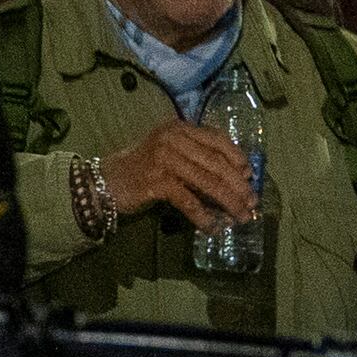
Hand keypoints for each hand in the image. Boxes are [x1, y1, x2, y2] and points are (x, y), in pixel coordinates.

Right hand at [97, 117, 256, 227]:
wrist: (105, 182)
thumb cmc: (141, 169)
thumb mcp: (169, 154)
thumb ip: (195, 157)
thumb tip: (234, 178)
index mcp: (178, 128)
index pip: (217, 139)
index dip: (237, 158)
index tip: (250, 177)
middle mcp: (172, 138)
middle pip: (216, 163)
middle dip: (238, 186)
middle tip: (251, 204)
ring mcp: (163, 158)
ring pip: (207, 182)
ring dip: (228, 203)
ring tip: (240, 218)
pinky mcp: (156, 181)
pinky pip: (188, 200)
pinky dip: (203, 216)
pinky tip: (212, 228)